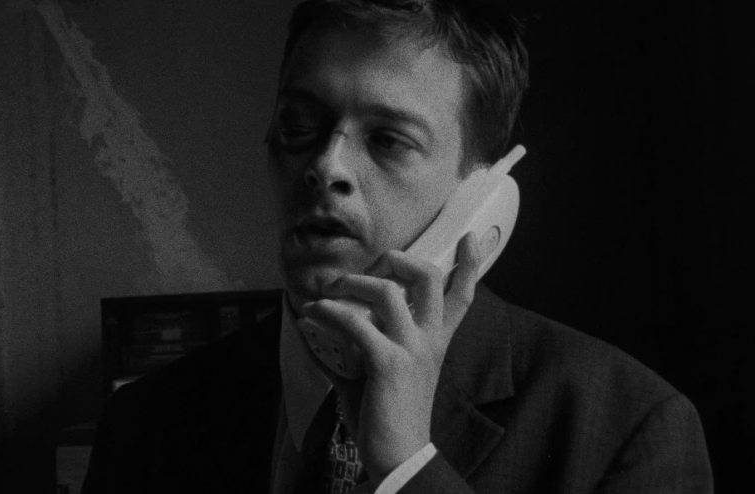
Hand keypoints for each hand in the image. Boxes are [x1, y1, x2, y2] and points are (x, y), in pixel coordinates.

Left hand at [299, 232, 482, 480]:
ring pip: (386, 291)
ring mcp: (411, 350)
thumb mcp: (387, 372)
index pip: (462, 296)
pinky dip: (327, 313)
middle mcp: (430, 340)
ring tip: (330, 292)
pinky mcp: (388, 364)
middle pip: (428, 277)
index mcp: (436, 341)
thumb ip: (363, 347)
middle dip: (398, 259)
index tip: (470, 238)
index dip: (470, 264)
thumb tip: (319, 332)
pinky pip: (354, 324)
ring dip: (352, 284)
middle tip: (374, 266)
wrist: (399, 456)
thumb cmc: (390, 415)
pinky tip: (312, 316)